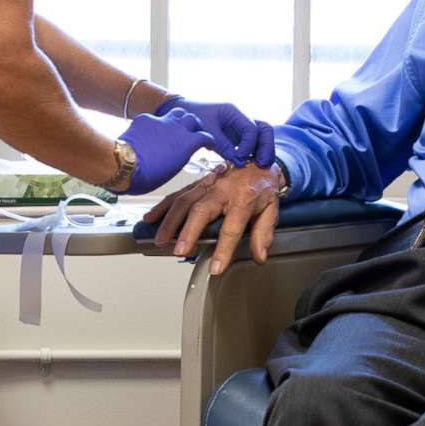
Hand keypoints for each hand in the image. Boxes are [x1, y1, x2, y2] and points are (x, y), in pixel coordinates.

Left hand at [116, 105, 227, 195]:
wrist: (126, 165)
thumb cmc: (148, 175)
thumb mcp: (172, 170)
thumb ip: (180, 157)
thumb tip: (178, 155)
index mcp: (188, 143)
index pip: (206, 137)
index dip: (208, 140)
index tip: (208, 143)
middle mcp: (178, 128)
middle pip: (193, 120)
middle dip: (195, 125)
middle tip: (194, 130)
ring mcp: (162, 121)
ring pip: (178, 112)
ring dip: (180, 118)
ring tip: (178, 124)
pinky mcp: (146, 119)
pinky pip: (155, 118)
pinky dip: (156, 124)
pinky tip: (150, 132)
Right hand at [147, 163, 283, 275]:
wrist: (258, 157)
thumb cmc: (262, 186)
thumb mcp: (272, 209)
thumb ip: (264, 233)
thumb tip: (259, 256)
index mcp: (244, 198)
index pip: (232, 228)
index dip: (223, 250)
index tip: (216, 268)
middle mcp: (222, 189)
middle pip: (201, 211)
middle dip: (187, 232)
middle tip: (179, 251)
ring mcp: (207, 184)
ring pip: (184, 201)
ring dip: (170, 221)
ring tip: (160, 240)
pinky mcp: (197, 183)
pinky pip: (177, 194)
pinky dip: (162, 206)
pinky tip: (151, 218)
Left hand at [157, 95, 273, 169]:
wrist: (182, 114)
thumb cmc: (192, 117)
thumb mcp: (206, 131)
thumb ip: (222, 144)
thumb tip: (238, 160)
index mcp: (234, 112)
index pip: (251, 128)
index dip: (248, 145)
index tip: (239, 157)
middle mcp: (241, 119)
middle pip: (264, 129)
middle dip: (267, 146)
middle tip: (262, 163)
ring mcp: (240, 128)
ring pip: (262, 137)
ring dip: (264, 151)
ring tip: (261, 165)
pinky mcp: (236, 137)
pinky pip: (252, 144)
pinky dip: (254, 154)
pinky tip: (251, 165)